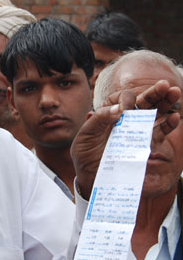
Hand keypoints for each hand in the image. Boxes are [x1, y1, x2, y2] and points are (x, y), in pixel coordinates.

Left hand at [71, 80, 180, 199]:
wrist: (90, 175)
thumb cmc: (85, 153)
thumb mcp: (86, 135)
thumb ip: (100, 119)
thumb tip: (120, 109)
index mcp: (110, 113)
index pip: (123, 98)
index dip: (126, 99)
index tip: (125, 109)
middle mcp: (125, 119)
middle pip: (143, 101)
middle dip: (154, 92)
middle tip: (164, 85)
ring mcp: (136, 131)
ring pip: (154, 113)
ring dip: (165, 103)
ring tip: (174, 92)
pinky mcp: (144, 145)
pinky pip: (159, 133)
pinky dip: (168, 125)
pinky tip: (175, 117)